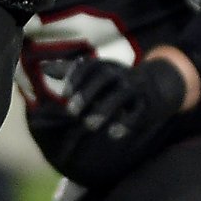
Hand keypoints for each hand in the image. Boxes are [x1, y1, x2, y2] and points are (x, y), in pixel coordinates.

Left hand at [24, 57, 178, 188]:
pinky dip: (126, 123)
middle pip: (103, 79)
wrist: (156, 86)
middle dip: (87, 94)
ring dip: (104, 110)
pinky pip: (137, 113)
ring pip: (120, 96)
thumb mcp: (96, 73)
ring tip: (89, 125)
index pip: (89, 67)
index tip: (64, 95)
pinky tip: (113, 134)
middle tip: (71, 112)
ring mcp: (135, 88)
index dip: (76, 79)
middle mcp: (121, 73)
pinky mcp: (147, 104)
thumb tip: (44, 68)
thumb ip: (71, 71)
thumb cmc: (116, 82)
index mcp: (106, 66)